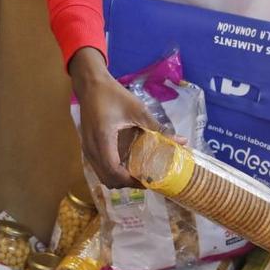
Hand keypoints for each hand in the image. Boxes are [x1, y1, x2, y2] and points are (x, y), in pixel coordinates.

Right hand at [69, 47, 162, 187]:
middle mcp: (92, 148)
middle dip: (127, 183)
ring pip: (102, 176)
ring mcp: (87, 149)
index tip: (148, 181)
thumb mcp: (137, 110)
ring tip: (138, 174)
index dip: (131, 182)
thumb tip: (182, 141)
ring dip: (119, 179)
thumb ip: (158, 128)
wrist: (90, 85)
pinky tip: (127, 164)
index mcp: (103, 140)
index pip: (114, 172)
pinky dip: (112, 172)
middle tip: (145, 179)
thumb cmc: (113, 95)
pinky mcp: (87, 146)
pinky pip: (99, 168)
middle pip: (108, 179)